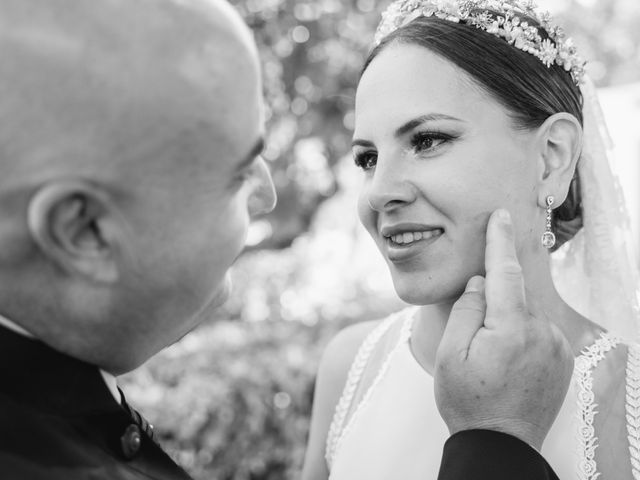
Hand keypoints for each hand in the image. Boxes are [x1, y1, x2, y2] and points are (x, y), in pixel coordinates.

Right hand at [433, 209, 573, 450]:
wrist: (499, 443)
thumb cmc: (467, 399)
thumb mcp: (450, 353)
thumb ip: (466, 309)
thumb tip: (481, 282)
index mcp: (511, 328)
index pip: (505, 272)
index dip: (500, 240)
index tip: (500, 215)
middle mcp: (542, 332)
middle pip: (513, 295)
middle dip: (492, 300)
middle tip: (474, 336)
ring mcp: (557, 347)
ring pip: (525, 313)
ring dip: (505, 321)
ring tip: (489, 359)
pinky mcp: (563, 358)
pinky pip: (537, 330)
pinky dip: (519, 333)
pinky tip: (505, 363)